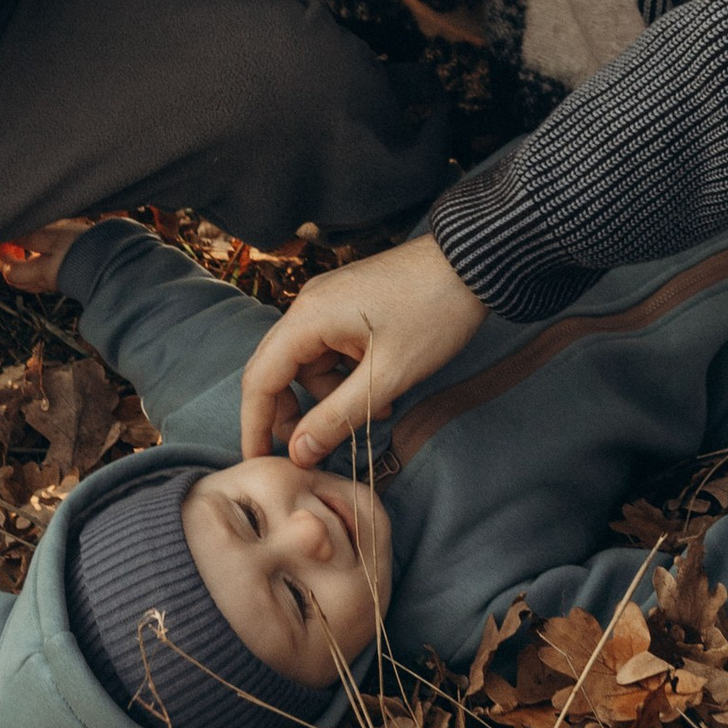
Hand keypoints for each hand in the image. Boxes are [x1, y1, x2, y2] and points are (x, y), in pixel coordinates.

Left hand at [0, 215, 110, 291]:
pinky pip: (48, 274)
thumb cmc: (87, 247)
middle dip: (10, 262)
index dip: (0, 256)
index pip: (9, 271)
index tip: (0, 237)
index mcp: (41, 271)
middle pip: (18, 280)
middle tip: (12, 242)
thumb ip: (29, 235)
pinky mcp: (74, 276)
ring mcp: (62, 280)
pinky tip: (52, 247)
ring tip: (29, 243)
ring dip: (25, 262)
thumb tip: (7, 234)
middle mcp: (49, 280)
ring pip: (33, 279)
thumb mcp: (55, 236)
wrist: (121, 262)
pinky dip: (42, 262)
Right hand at [239, 234, 484, 463]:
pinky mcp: (348, 305)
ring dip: (331, 397)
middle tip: (313, 450)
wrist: (471, 264)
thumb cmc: (434, 314)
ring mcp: (327, 302)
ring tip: (375, 415)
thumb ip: (339, 416)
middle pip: (277, 371)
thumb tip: (298, 452)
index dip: (255, 425)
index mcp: (308, 318)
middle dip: (292, 414)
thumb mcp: (388, 375)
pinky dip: (347, 376)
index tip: (257, 463)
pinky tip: (382, 391)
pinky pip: (331, 350)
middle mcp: (307, 306)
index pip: (261, 380)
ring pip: (309, 364)